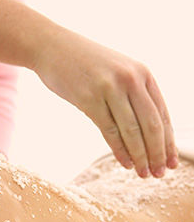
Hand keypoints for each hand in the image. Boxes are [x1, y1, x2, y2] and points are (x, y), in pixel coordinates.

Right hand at [33, 27, 177, 177]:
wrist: (50, 46)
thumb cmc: (82, 63)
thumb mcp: (115, 71)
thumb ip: (131, 93)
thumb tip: (145, 129)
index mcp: (142, 73)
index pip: (162, 114)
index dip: (168, 142)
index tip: (171, 162)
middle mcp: (130, 79)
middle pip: (152, 125)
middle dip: (158, 153)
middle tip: (159, 174)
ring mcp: (109, 88)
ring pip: (133, 130)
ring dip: (141, 156)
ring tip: (144, 173)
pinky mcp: (88, 98)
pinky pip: (110, 130)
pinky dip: (120, 150)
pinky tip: (125, 163)